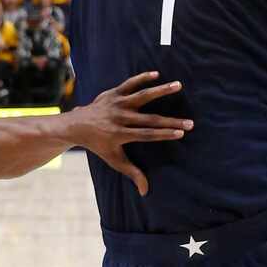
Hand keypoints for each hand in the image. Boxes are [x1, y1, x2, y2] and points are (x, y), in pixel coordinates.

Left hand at [67, 71, 191, 195]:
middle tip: (190, 122)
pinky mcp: (113, 93)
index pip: (146, 135)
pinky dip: (142, 77)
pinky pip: (129, 83)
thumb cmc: (98, 145)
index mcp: (119, 134)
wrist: (76, 125)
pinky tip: (157, 74)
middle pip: (149, 119)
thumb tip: (145, 192)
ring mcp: (116, 103)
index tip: (181, 133)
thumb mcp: (113, 160)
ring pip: (141, 96)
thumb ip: (131, 173)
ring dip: (161, 91)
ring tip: (178, 85)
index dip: (164, 134)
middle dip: (171, 121)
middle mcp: (119, 118)